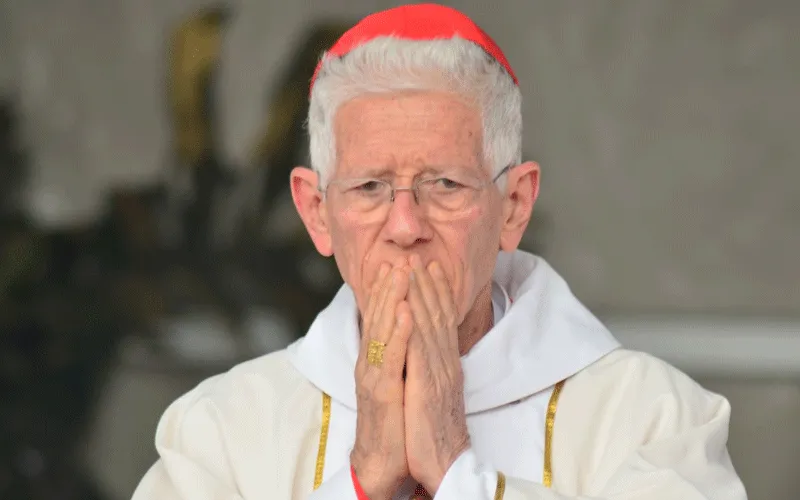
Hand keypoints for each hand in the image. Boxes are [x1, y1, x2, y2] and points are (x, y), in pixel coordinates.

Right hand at [351, 262, 413, 499]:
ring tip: (400, 273)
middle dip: (390, 285)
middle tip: (399, 257)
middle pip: (380, 316)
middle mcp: (372, 362)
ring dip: (391, 299)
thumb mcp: (399, 380)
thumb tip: (413, 332)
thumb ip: (402, 355)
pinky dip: (398, 332)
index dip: (391, 290)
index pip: (383, 316)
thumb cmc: (395, 420)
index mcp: (378, 358)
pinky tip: (404, 312)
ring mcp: (373, 375)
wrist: (385, 460)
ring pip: (381, 330)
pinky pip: (390, 357)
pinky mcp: (380, 392)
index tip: (402, 263)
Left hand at [403, 254, 470, 494]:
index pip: (442, 321)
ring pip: (427, 325)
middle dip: (426, 284)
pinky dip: (412, 325)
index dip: (435, 292)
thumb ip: (434, 369)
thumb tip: (430, 354)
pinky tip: (405, 305)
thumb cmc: (437, 432)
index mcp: (446, 364)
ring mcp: (437, 372)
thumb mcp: (437, 393)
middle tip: (417, 256)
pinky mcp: (425, 386)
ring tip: (410, 267)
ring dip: (418, 293)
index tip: (429, 268)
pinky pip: (417, 350)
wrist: (445, 463)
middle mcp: (445, 362)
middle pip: (436, 315)